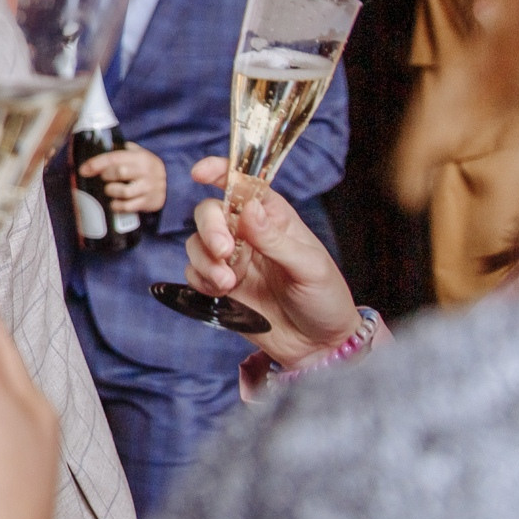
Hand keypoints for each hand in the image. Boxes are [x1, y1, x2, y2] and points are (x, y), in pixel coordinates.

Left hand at [76, 143, 164, 212]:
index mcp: (140, 157)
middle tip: (102, 178)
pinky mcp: (149, 202)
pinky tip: (114, 203)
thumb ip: (121, 150)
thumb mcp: (137, 154)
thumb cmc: (146, 167)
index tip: (83, 169)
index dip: (96, 163)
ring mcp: (148, 187)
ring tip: (109, 190)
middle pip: (119, 173)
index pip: (114, 158)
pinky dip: (117, 206)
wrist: (172, 183)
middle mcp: (146, 171)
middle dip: (105, 176)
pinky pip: (129, 206)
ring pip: (124, 191)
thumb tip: (94, 148)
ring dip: (111, 191)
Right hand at [186, 157, 362, 366]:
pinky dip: (200, 279)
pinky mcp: (219, 286)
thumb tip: (248, 209)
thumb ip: (276, 240)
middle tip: (224, 251)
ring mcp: (232, 260)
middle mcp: (248, 234)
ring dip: (204, 259)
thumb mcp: (310, 268)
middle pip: (210, 212)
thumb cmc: (324, 300)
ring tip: (227, 283)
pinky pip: (194, 273)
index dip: (221, 172)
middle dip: (210, 227)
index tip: (201, 173)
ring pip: (196, 242)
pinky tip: (220, 292)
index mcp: (274, 219)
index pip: (244, 185)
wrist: (318, 346)